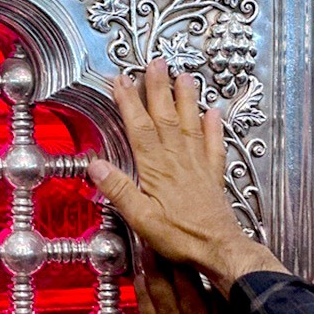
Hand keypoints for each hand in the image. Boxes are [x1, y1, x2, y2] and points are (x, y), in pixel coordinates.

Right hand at [86, 59, 283, 291]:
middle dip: (158, 88)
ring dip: (186, 99)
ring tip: (183, 75)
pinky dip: (214, 127)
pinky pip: (214, 145)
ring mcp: (198, 165)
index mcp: (156, 168)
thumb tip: (94, 165)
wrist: (219, 250)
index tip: (121, 80)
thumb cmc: (179, 236)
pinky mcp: (213, 175)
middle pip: (165, 117)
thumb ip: (118, 189)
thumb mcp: (140, 218)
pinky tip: (214, 112)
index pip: (139, 127)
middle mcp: (178, 160)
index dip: (129, 102)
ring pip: (190, 124)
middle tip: (155, 62)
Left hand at [137, 255, 265, 313]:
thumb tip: (240, 307)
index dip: (194, 271)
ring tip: (145, 251)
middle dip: (165, 264)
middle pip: (173, 294)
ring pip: (155, 303)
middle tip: (158, 239)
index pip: (202, 297)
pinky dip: (142, 299)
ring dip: (149, 276)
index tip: (193, 248)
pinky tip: (139, 285)